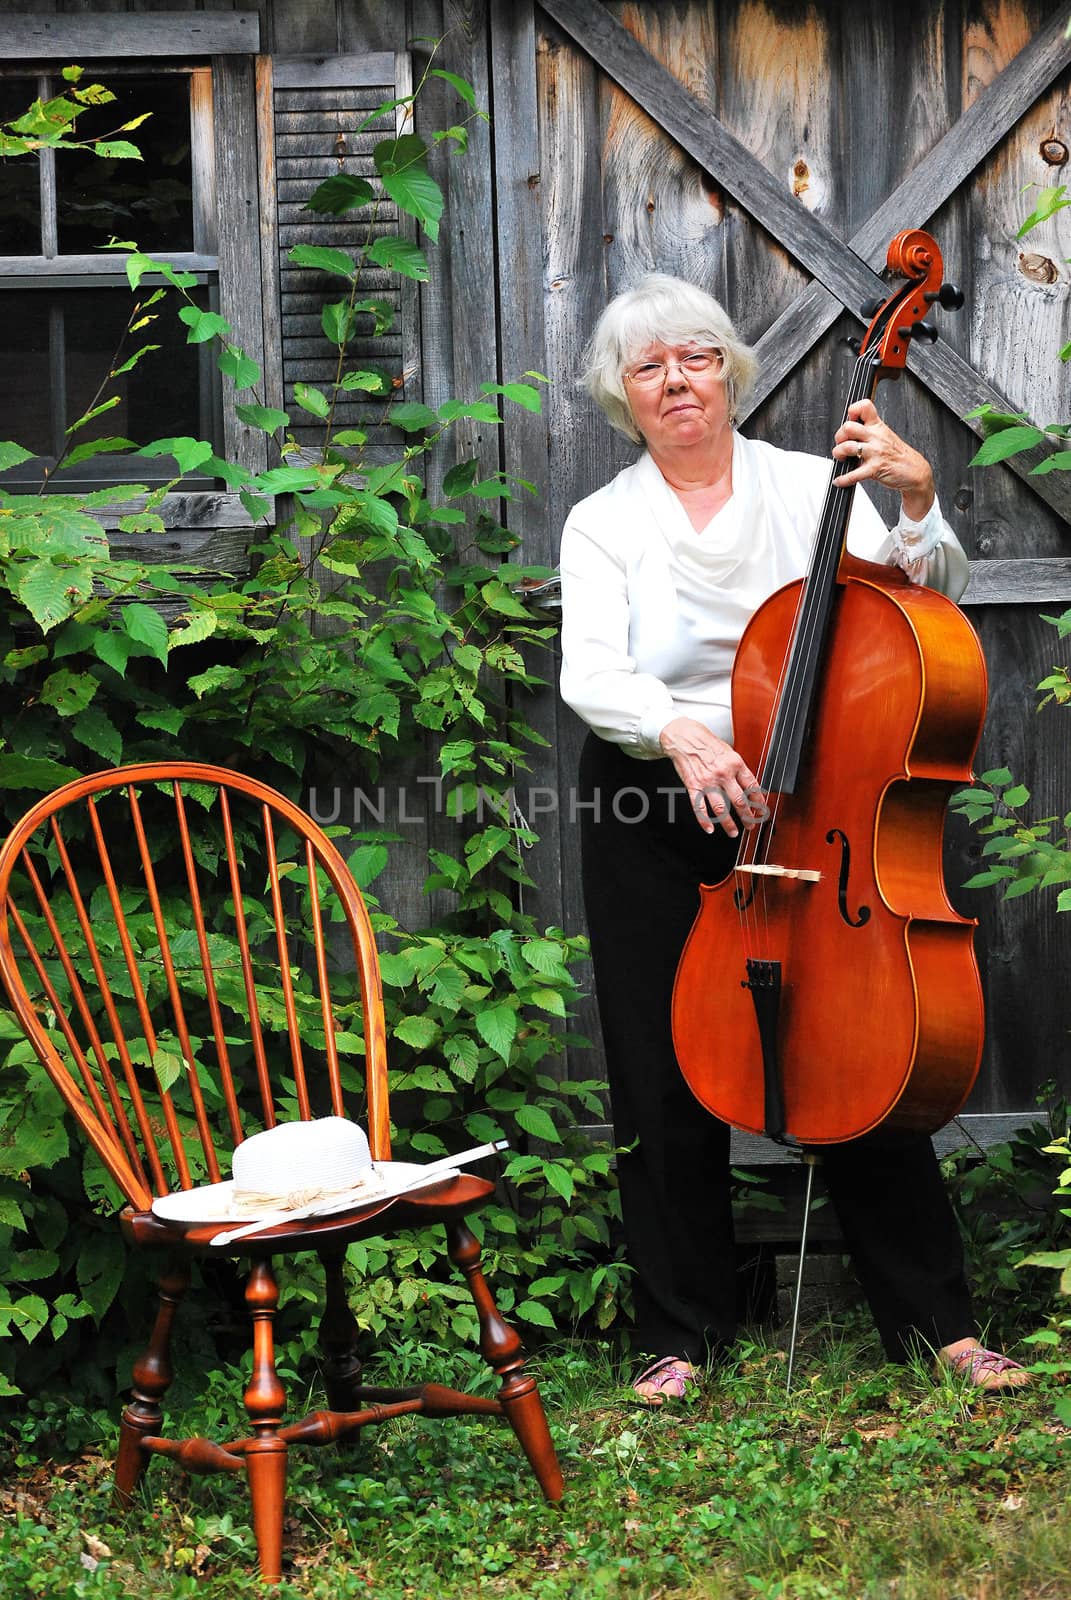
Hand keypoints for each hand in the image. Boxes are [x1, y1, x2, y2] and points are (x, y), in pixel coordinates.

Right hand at [658, 717, 766, 836]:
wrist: (685, 737)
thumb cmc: (706, 742)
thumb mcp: (729, 751)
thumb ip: (737, 769)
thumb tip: (747, 785)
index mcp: (735, 764)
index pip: (752, 787)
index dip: (759, 801)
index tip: (761, 810)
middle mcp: (723, 774)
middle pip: (739, 801)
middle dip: (747, 817)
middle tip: (751, 825)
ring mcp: (708, 781)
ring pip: (721, 808)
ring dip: (728, 823)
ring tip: (733, 832)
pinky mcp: (693, 786)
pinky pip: (699, 807)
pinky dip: (704, 821)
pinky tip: (709, 828)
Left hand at [832, 398, 934, 521]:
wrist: (915, 470)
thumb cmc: (898, 454)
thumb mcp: (885, 435)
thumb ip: (868, 431)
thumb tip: (847, 432)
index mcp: (878, 426)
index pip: (865, 407)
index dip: (853, 411)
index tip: (849, 419)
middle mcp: (875, 437)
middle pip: (849, 427)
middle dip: (839, 436)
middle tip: (841, 443)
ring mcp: (875, 452)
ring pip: (848, 447)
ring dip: (838, 454)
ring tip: (841, 459)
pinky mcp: (875, 469)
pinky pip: (854, 474)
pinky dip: (843, 479)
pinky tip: (840, 480)